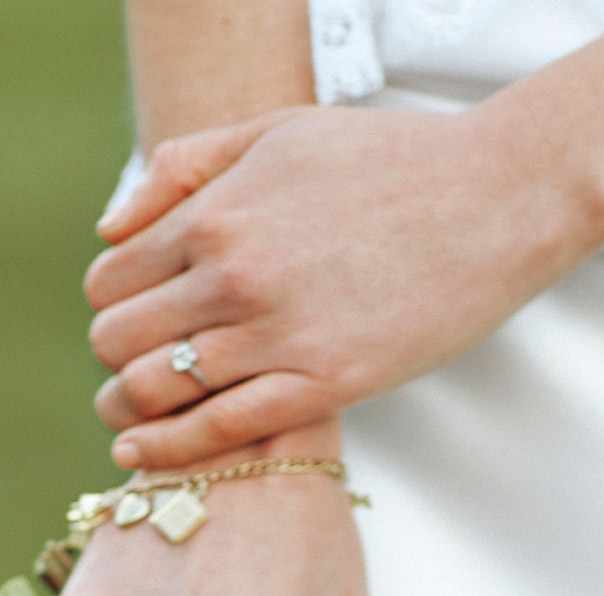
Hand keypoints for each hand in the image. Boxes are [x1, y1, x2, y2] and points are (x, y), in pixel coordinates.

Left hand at [85, 103, 600, 470]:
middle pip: (118, 340)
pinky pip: (219, 431)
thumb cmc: (390, 162)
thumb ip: (183, 168)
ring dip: (129, 410)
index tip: (132, 318)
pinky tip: (139, 455)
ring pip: (154, 391)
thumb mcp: (275, 132)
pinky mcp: (325, 385)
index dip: (111, 305)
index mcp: (217, 213)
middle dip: (115, 357)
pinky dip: (168, 449)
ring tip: (130, 418)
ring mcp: (278, 335)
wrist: (495, 199)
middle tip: (136, 368)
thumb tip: (108, 228)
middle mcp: (234, 276)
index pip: (110, 280)